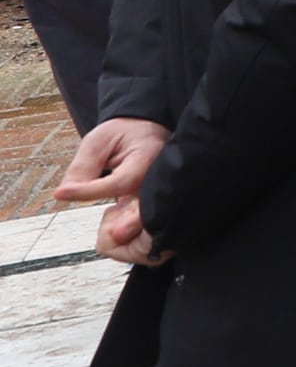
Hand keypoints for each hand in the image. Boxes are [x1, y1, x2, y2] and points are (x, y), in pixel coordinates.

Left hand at [60, 119, 165, 265]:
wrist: (147, 131)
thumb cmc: (124, 134)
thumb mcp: (98, 142)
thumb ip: (83, 166)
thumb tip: (65, 193)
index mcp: (149, 157)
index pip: (121, 181)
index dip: (90, 191)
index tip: (61, 193)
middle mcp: (161, 179)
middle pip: (149, 209)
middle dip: (129, 226)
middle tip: (110, 235)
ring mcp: (163, 194)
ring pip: (151, 222)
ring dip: (132, 234)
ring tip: (111, 234)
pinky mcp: (159, 205)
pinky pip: (149, 226)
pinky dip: (133, 234)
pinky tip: (117, 230)